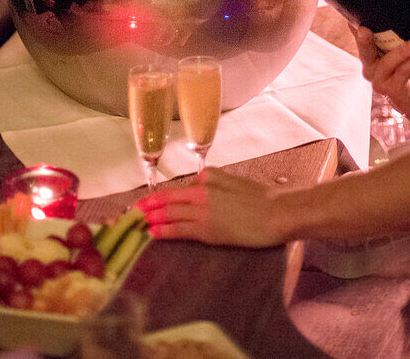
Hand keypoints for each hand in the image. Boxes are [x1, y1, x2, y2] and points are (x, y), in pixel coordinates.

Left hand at [137, 168, 283, 246]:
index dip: (159, 196)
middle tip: (132, 212)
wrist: (277, 211)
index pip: (178, 187)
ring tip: (136, 224)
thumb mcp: (235, 182)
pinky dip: (163, 230)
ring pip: (169, 212)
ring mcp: (203, 208)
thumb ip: (215, 183)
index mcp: (209, 176)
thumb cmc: (262, 199)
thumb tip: (200, 185)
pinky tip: (152, 233)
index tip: (147, 201)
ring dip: (151, 218)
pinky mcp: (207, 228)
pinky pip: (179, 228)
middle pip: (168, 197)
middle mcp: (202, 189)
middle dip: (148, 205)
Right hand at [351, 26, 409, 133]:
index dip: (355, 26)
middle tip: (363, 29)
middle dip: (363, 40)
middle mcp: (370, 67)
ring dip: (403, 49)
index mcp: (371, 53)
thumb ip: (402, 35)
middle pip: (365, 51)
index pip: (359, 36)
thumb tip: (408, 13)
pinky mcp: (390, 90)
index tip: (354, 16)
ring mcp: (378, 80)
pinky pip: (401, 72)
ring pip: (386, 62)